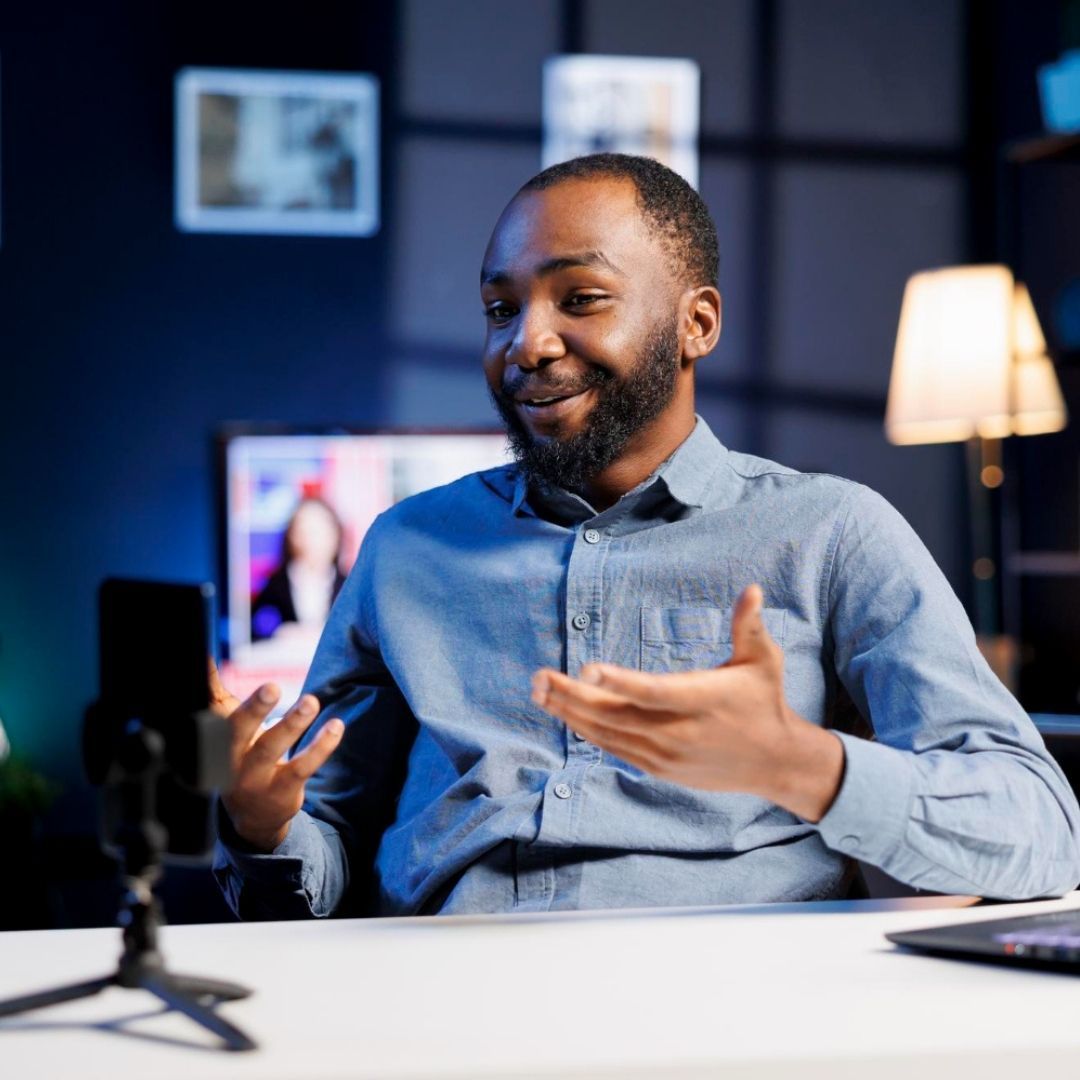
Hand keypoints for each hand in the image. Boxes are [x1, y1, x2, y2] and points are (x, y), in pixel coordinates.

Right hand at [208, 658, 344, 850]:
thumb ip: (214, 692)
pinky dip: (321, 746)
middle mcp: (229, 761)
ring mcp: (255, 779)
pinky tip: (336, 725)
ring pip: (272, 749)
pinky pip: (303, 766)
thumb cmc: (238, 756)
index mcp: (212, 743)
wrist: (252, 817)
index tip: (208, 665)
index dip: (207, 695)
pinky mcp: (283, 790)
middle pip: (236, 733)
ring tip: (311, 701)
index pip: (208, 718)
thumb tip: (203, 654)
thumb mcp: (223, 728)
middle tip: (271, 686)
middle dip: (253, 710)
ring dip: (292, 724)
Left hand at [530, 585, 843, 821]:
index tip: (586, 668)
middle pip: (617, 715)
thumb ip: (748, 625)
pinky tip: (565, 713)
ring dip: (571, 713)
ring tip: (539, 692)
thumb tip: (751, 588)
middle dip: (573, 695)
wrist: (774, 762)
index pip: (654, 691)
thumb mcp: (763, 660)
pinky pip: (615, 748)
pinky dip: (588, 731)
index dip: (619, 682)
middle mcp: (679, 731)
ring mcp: (666, 754)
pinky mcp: (659, 768)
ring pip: (609, 734)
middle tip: (539, 677)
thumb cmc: (764, 701)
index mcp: (702, 700)